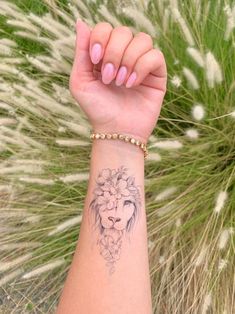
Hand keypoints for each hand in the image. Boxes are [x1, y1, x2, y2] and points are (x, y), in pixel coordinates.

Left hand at [69, 20, 166, 141]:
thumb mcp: (80, 81)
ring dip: (128, 60)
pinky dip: (142, 67)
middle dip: (114, 53)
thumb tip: (81, 22)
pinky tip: (133, 84)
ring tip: (121, 82)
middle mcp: (124, 56)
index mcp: (105, 54)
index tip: (95, 60)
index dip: (100, 38)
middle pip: (123, 31)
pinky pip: (155, 55)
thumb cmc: (97, 109)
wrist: (115, 131)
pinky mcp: (156, 74)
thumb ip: (81, 52)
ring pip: (142, 39)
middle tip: (109, 78)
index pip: (105, 28)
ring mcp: (141, 64)